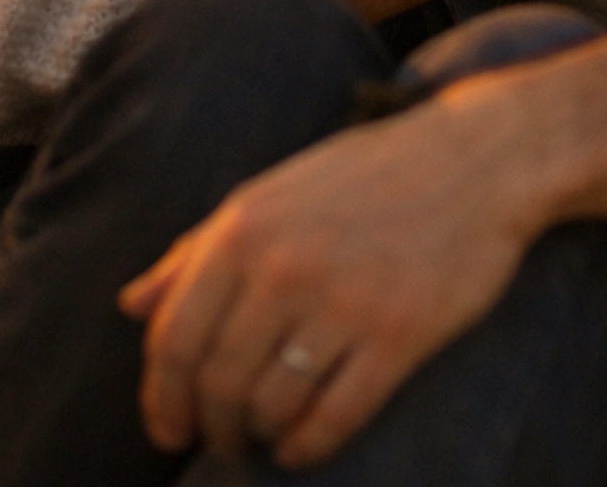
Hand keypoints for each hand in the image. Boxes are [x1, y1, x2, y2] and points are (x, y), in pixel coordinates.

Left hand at [122, 84, 536, 468]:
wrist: (476, 160)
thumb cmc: (366, 175)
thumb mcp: (271, 192)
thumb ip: (197, 249)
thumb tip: (131, 305)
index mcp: (244, 226)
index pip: (175, 338)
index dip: (161, 398)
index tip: (166, 429)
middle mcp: (284, 265)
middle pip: (218, 382)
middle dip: (211, 426)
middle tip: (221, 439)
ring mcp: (342, 302)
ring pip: (271, 406)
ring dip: (258, 436)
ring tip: (263, 436)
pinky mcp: (397, 336)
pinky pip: (332, 419)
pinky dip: (307, 447)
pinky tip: (303, 444)